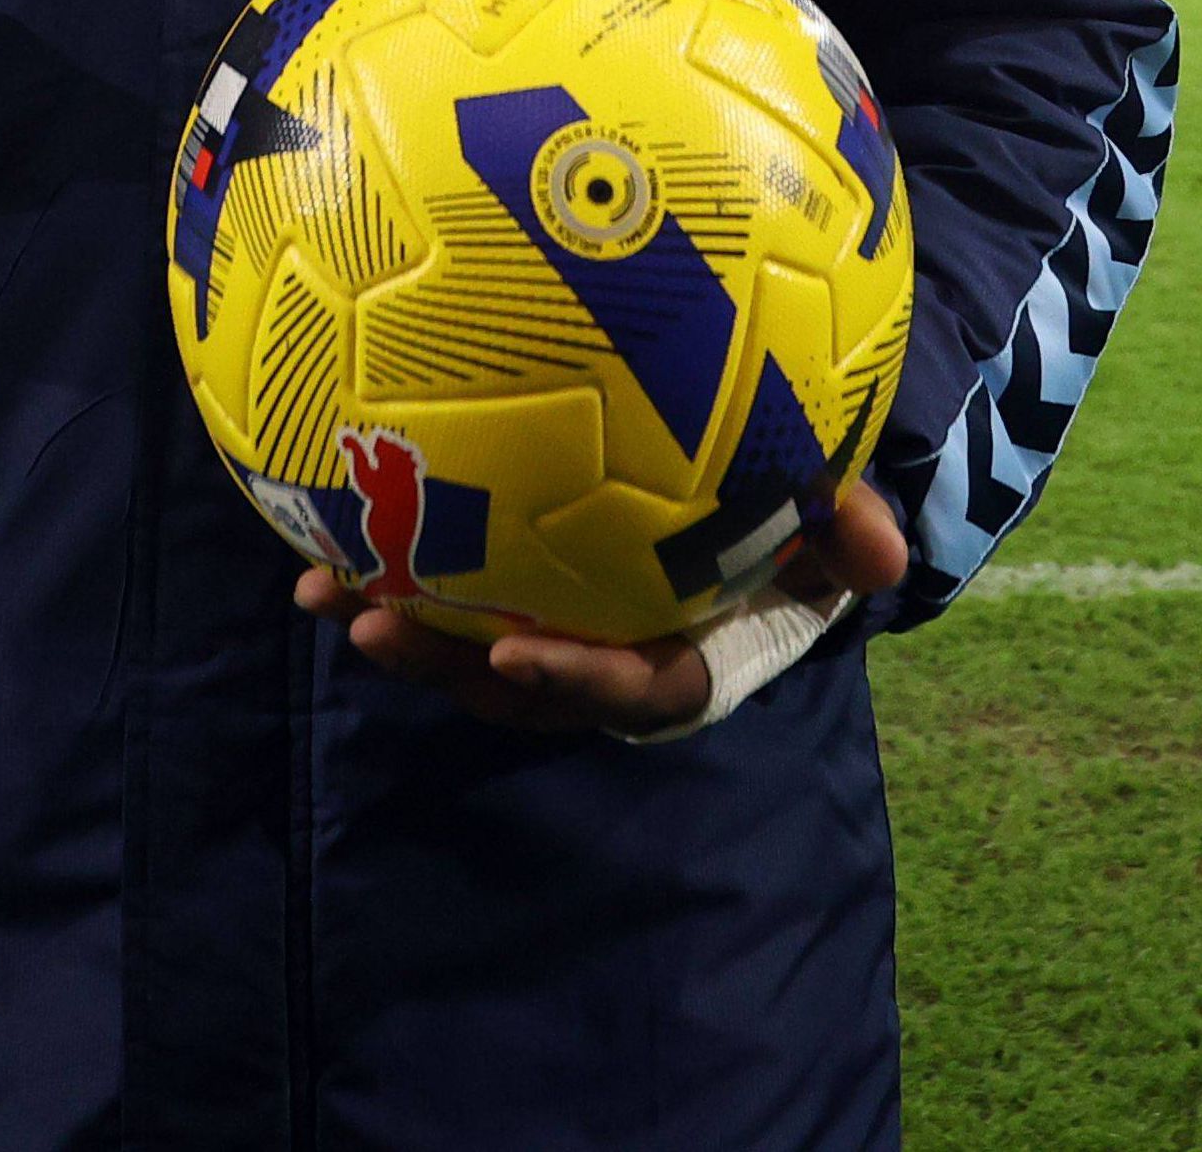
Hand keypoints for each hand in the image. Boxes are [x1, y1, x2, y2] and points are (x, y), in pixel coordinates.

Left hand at [297, 485, 908, 734]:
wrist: (753, 513)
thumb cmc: (788, 524)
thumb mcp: (827, 527)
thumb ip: (849, 532)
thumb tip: (884, 554)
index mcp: (676, 659)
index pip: (628, 688)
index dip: (572, 679)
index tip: (518, 653)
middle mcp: (600, 660)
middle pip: (514, 686)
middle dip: (442, 666)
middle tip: (371, 623)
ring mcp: (548, 632)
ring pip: (463, 650)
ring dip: (393, 627)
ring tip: (318, 589)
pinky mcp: (505, 594)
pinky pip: (445, 591)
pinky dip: (383, 565)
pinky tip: (317, 520)